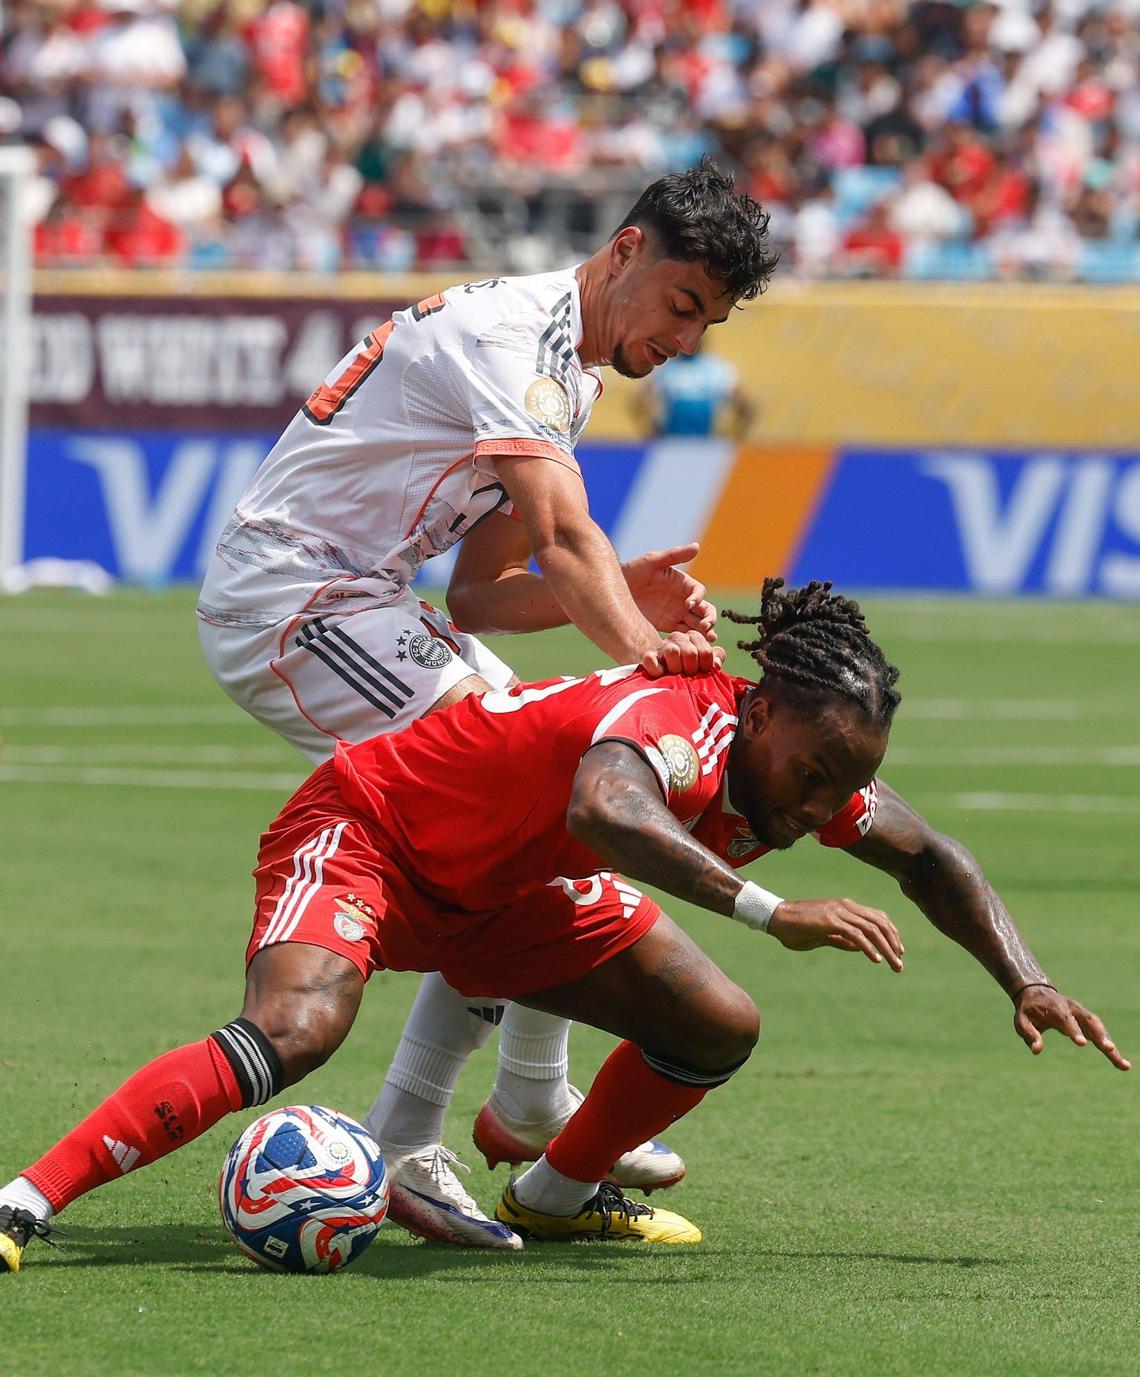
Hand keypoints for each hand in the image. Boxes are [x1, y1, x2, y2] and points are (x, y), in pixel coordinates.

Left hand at [623, 544, 717, 638]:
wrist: (614, 591)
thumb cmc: (633, 571)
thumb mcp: (653, 561)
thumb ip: (674, 555)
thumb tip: (697, 546)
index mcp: (683, 584)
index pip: (699, 592)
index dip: (698, 598)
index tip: (688, 605)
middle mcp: (684, 599)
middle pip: (704, 610)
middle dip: (708, 618)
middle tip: (706, 628)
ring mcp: (677, 614)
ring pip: (697, 624)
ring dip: (704, 632)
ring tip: (707, 639)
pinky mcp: (668, 626)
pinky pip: (684, 634)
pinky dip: (691, 640)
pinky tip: (692, 647)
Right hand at [640, 630, 725, 678]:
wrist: (663, 670)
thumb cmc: (687, 667)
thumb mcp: (704, 662)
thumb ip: (716, 658)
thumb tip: (717, 664)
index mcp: (694, 637)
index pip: (706, 653)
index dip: (705, 667)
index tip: (700, 671)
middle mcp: (678, 637)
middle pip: (691, 653)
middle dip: (690, 670)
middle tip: (686, 674)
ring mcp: (663, 645)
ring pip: (672, 652)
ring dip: (675, 669)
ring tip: (674, 674)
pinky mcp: (648, 655)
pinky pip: (651, 660)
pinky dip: (657, 670)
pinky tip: (661, 674)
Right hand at [767, 898, 904, 970]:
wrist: (776, 918)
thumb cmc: (797, 927)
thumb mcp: (825, 934)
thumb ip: (844, 939)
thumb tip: (863, 948)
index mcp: (846, 907)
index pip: (878, 917)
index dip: (892, 934)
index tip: (898, 951)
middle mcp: (846, 906)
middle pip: (880, 923)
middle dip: (893, 943)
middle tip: (900, 963)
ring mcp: (839, 912)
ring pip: (872, 929)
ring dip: (886, 948)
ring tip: (894, 964)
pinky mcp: (830, 921)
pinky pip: (856, 934)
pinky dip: (868, 947)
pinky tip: (875, 959)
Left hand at [1013, 986, 1130, 1069]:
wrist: (1036, 992)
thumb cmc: (1028, 1010)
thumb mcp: (1021, 1021)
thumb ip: (1029, 1034)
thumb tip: (1037, 1051)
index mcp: (1055, 1008)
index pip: (1066, 1019)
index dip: (1074, 1030)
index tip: (1082, 1043)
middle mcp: (1072, 1009)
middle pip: (1089, 1021)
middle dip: (1100, 1035)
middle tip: (1110, 1049)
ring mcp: (1082, 1013)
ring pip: (1098, 1026)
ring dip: (1109, 1043)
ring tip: (1122, 1063)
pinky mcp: (1087, 1020)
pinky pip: (1100, 1032)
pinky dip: (1109, 1045)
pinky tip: (1120, 1062)